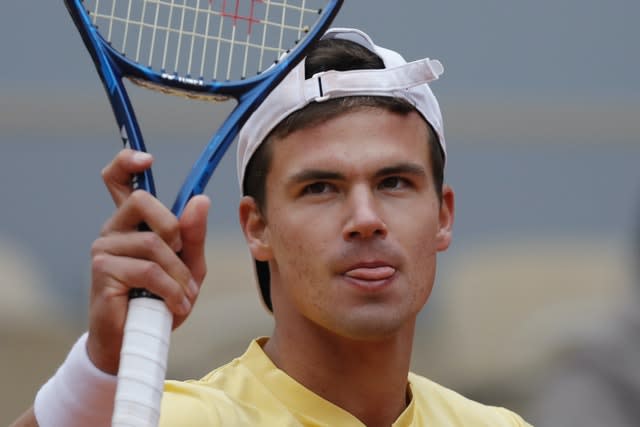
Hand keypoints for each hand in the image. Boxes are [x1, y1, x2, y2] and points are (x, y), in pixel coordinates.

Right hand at [87, 149, 209, 373]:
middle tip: (181, 256)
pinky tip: (175, 306)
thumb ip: (194, 235)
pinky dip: (171, 290)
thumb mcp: (189, 266)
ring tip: (185, 295)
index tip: (147, 158)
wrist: (139, 341)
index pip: (119, 181)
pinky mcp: (103, 273)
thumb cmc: (161, 300)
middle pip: (142, 201)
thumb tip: (200, 199)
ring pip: (154, 243)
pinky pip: (148, 270)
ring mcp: (104, 250)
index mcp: (132, 223)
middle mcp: (113, 230)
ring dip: (179, 274)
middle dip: (174, 228)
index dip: (127, 162)